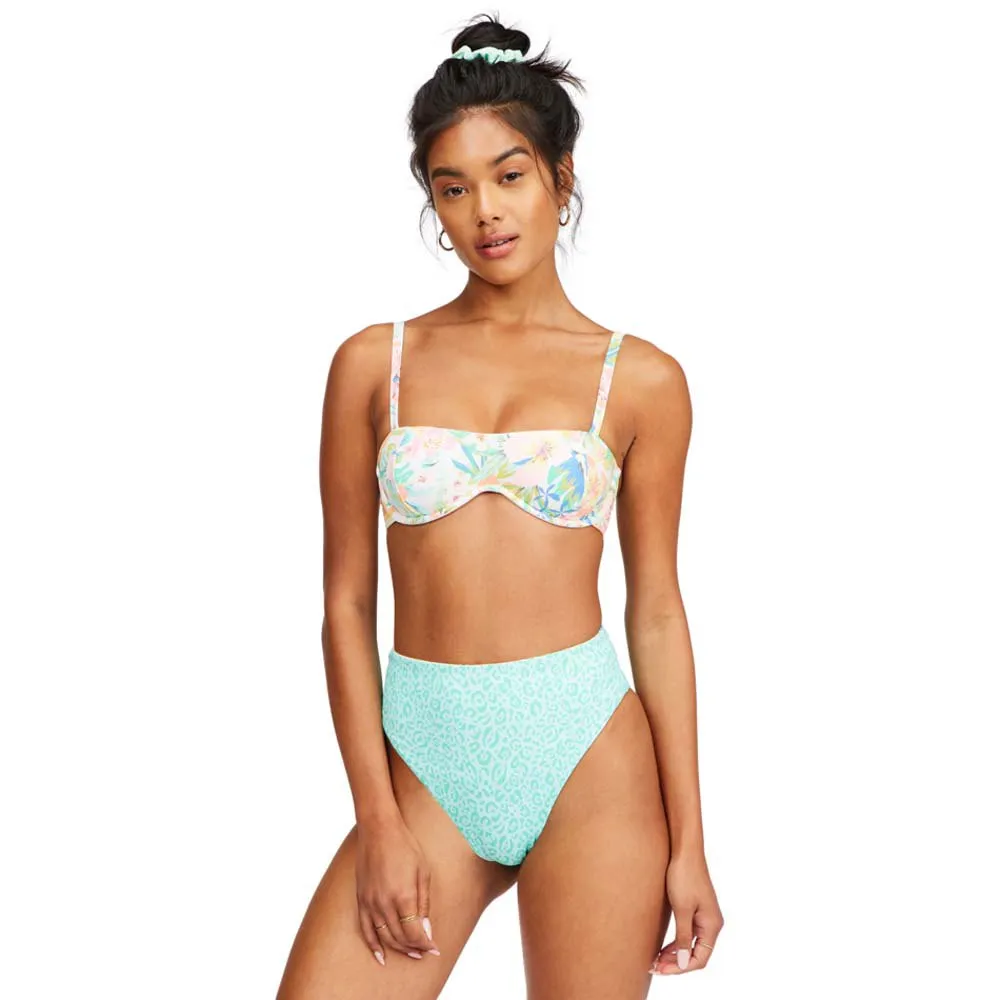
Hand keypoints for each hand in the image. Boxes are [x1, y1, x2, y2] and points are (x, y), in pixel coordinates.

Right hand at [354, 814, 441, 966]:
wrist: (379, 830)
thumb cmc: (405, 846)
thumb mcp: (423, 872)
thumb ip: (424, 903)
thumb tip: (427, 930)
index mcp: (403, 896)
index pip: (415, 933)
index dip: (426, 944)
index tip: (434, 949)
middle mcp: (384, 903)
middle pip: (400, 938)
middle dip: (414, 948)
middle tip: (425, 951)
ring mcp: (370, 903)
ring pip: (384, 937)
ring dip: (398, 949)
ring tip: (410, 953)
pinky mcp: (361, 900)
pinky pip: (365, 929)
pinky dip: (373, 945)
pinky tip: (380, 956)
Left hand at [649, 851, 722, 975]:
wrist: (684, 850)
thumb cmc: (684, 876)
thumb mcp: (682, 909)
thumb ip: (683, 937)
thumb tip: (684, 963)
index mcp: (712, 925)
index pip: (700, 958)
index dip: (681, 968)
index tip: (661, 969)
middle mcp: (711, 923)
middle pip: (696, 954)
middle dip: (676, 963)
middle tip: (654, 967)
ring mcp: (703, 916)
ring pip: (690, 945)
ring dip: (674, 954)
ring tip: (655, 960)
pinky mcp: (695, 909)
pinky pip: (687, 933)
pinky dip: (675, 943)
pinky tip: (662, 947)